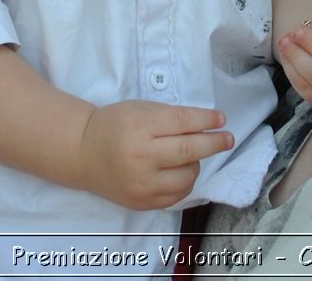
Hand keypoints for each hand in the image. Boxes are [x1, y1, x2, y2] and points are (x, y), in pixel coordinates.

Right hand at [75, 101, 232, 209]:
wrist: (84, 153)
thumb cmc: (114, 125)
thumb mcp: (140, 110)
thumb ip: (170, 117)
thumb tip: (207, 124)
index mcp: (139, 127)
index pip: (182, 123)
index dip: (206, 121)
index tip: (222, 119)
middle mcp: (141, 156)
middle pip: (188, 151)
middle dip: (214, 144)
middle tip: (228, 139)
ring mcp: (142, 183)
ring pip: (187, 176)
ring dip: (195, 164)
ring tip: (189, 155)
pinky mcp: (142, 202)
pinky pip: (176, 195)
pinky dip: (184, 182)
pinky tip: (180, 171)